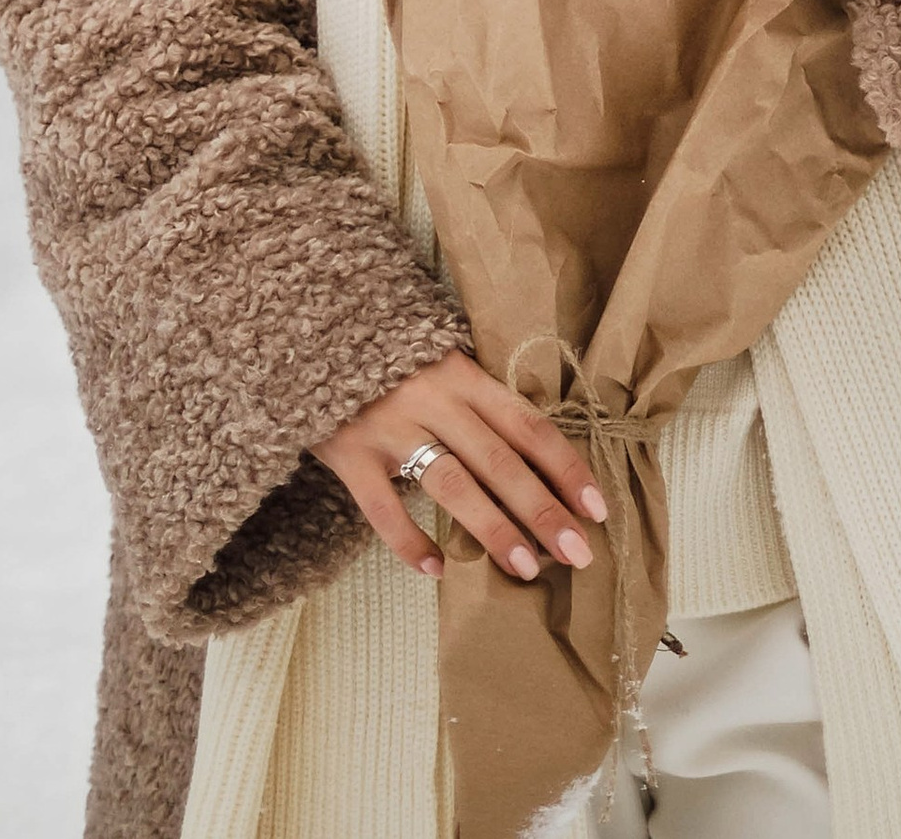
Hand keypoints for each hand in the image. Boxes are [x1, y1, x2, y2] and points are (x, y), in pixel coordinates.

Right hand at [313, 351, 608, 583]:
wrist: (303, 330)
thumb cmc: (384, 355)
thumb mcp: (436, 361)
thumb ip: (475, 402)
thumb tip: (532, 460)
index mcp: (461, 373)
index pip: (527, 425)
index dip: (565, 467)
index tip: (597, 508)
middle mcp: (432, 398)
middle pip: (499, 460)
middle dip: (543, 509)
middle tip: (578, 553)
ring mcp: (389, 426)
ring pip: (452, 484)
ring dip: (493, 529)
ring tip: (525, 568)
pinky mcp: (348, 452)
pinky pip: (383, 507)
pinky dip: (410, 542)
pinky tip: (437, 570)